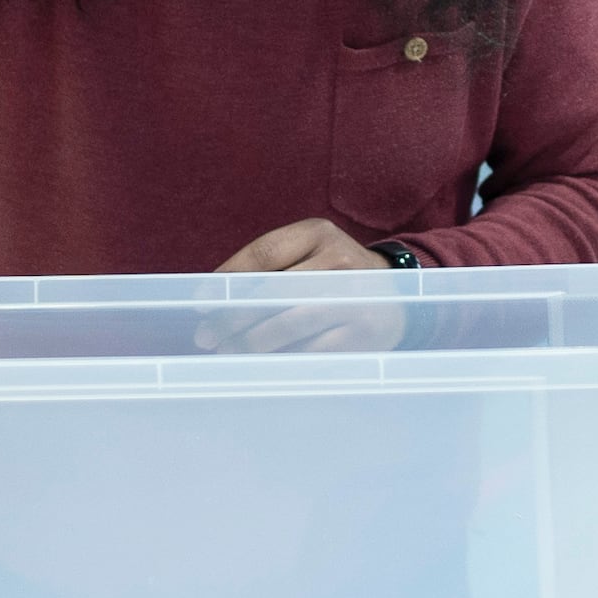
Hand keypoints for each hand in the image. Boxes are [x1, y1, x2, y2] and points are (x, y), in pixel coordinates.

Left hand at [200, 218, 402, 354]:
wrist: (397, 295)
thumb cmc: (335, 275)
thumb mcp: (309, 253)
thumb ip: (270, 268)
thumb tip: (214, 299)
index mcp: (318, 233)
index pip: (264, 254)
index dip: (228, 279)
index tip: (200, 302)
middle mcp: (339, 261)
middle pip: (273, 292)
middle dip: (232, 318)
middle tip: (206, 337)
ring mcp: (354, 298)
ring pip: (290, 324)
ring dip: (251, 343)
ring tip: (227, 352)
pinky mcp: (362, 333)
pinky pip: (312, 350)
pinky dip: (281, 359)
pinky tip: (261, 364)